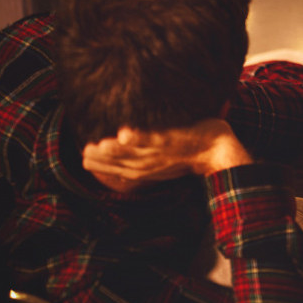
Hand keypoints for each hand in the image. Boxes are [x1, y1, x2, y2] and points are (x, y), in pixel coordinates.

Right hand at [82, 119, 251, 191]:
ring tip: (98, 145)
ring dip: (116, 150)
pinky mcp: (177, 139)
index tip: (84, 158)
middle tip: (84, 153)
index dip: (102, 165)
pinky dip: (141, 137)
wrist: (218, 151)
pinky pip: (157, 139)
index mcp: (150, 169)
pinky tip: (125, 133)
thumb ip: (143, 157)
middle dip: (103, 159)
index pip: (121, 169)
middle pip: (124, 163)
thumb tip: (123, 147)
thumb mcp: (163, 160)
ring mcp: (165, 152)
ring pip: (137, 153)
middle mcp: (155, 163)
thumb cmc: (190, 154)